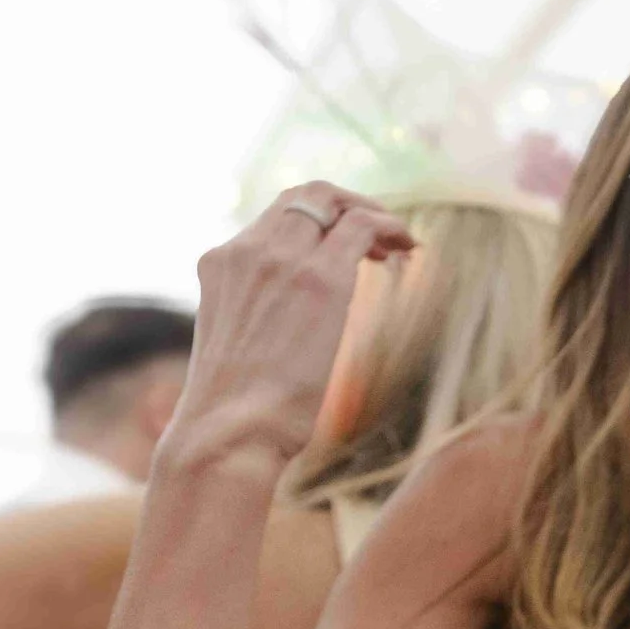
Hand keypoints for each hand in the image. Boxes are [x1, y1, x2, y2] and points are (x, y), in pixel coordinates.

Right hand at [164, 183, 416, 475]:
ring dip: (372, 213)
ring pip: (331, 200)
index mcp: (220, 264)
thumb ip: (261, 314)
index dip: (317, 220)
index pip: (274, 218)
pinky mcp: (320, 279)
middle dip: (346, 204)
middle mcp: (246, 251)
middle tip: (381, 236)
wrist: (227, 432)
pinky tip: (410, 247)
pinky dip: (391, 225)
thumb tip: (294, 329)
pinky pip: (361, 225)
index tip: (348, 245)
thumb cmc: (235, 410)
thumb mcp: (239, 344)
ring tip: (401, 243)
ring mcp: (281, 260)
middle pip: (303, 196)